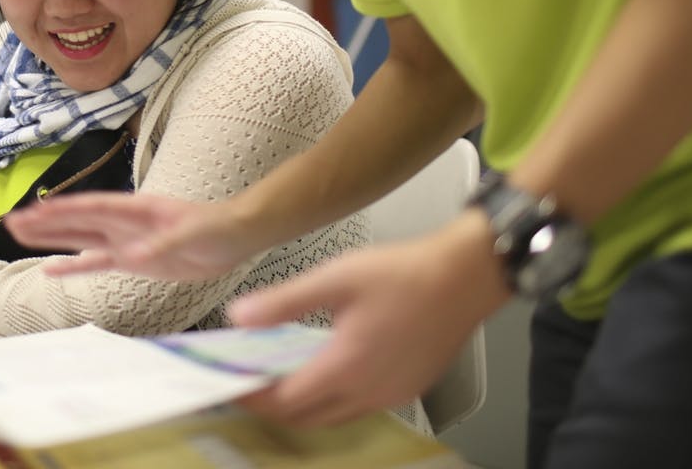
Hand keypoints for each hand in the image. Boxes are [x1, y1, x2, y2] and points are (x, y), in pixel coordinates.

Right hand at [4, 192, 261, 279]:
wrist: (235, 237)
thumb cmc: (217, 227)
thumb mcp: (195, 234)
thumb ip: (166, 245)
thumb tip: (137, 254)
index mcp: (137, 209)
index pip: (93, 207)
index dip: (65, 209)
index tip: (36, 211)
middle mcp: (124, 222)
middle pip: (77, 221)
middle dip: (46, 221)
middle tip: (12, 221)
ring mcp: (126, 240)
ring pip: (80, 238)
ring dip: (51, 237)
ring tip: (19, 234)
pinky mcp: (132, 260)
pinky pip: (96, 262)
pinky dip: (73, 266)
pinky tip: (49, 269)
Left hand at [230, 211, 509, 425]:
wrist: (464, 277)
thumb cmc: (402, 273)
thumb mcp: (335, 277)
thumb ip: (283, 302)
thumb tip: (240, 317)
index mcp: (346, 368)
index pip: (285, 402)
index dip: (252, 396)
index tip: (227, 384)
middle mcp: (368, 392)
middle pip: (306, 418)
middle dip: (272, 406)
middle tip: (247, 382)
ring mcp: (391, 395)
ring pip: (334, 417)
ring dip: (302, 406)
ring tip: (278, 377)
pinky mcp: (408, 389)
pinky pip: (359, 407)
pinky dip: (332, 399)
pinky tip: (325, 370)